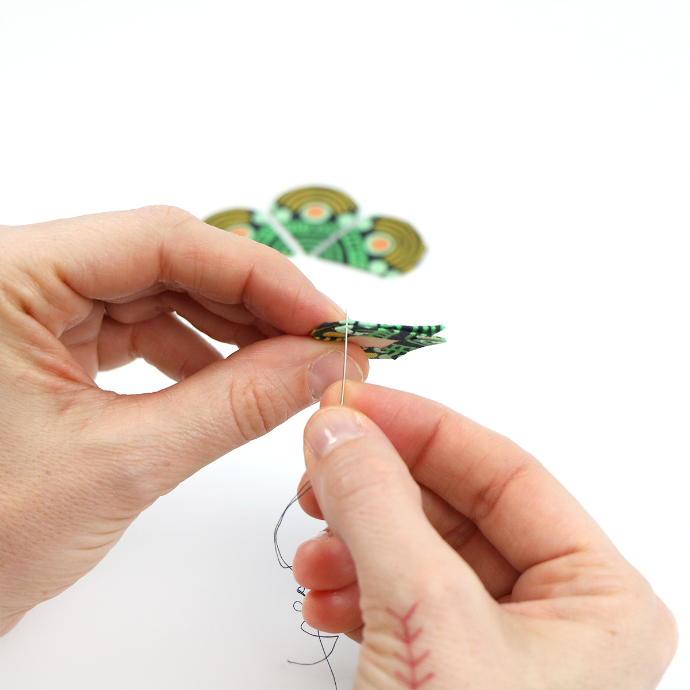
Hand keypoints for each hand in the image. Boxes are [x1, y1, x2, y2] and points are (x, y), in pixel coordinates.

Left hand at [0, 206, 368, 634]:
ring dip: (232, 331)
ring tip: (290, 368)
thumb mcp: (117, 467)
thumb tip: (320, 366)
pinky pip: (141, 331)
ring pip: (160, 295)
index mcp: (7, 275)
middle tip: (324, 345)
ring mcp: (34, 310)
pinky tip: (237, 383)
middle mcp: (20, 277)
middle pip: (168, 263)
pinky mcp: (49, 346)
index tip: (327, 319)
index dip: (261, 277)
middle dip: (255, 306)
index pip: (164, 241)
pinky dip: (197, 356)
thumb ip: (231, 408)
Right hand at [294, 382, 677, 689]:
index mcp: (598, 598)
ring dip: (358, 535)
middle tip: (322, 457)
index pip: (504, 471)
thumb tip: (340, 426)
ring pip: (421, 551)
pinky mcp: (448, 675)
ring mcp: (501, 650)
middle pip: (457, 508)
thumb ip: (379, 507)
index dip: (424, 428)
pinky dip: (353, 585)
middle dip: (382, 483)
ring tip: (313, 545)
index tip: (356, 404)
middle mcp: (558, 618)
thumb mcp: (423, 624)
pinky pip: (399, 599)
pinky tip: (320, 594)